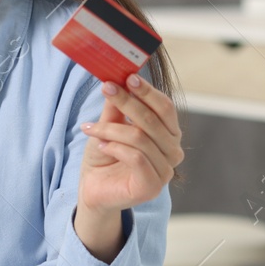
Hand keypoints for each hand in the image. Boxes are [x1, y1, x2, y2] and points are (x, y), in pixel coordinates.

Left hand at [77, 71, 183, 215]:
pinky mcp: (152, 186)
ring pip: (140, 138)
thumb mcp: (109, 125)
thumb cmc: (105, 156)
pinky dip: (115, 148)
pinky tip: (101, 146)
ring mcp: (165, 171)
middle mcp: (173, 152)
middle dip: (127, 102)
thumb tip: (117, 78)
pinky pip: (136, 158)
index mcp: (169, 134)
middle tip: (107, 88)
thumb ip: (117, 106)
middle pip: (153, 120)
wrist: (94, 189)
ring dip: (111, 129)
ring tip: (90, 129)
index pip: (165, 108)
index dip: (147, 91)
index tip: (128, 76)